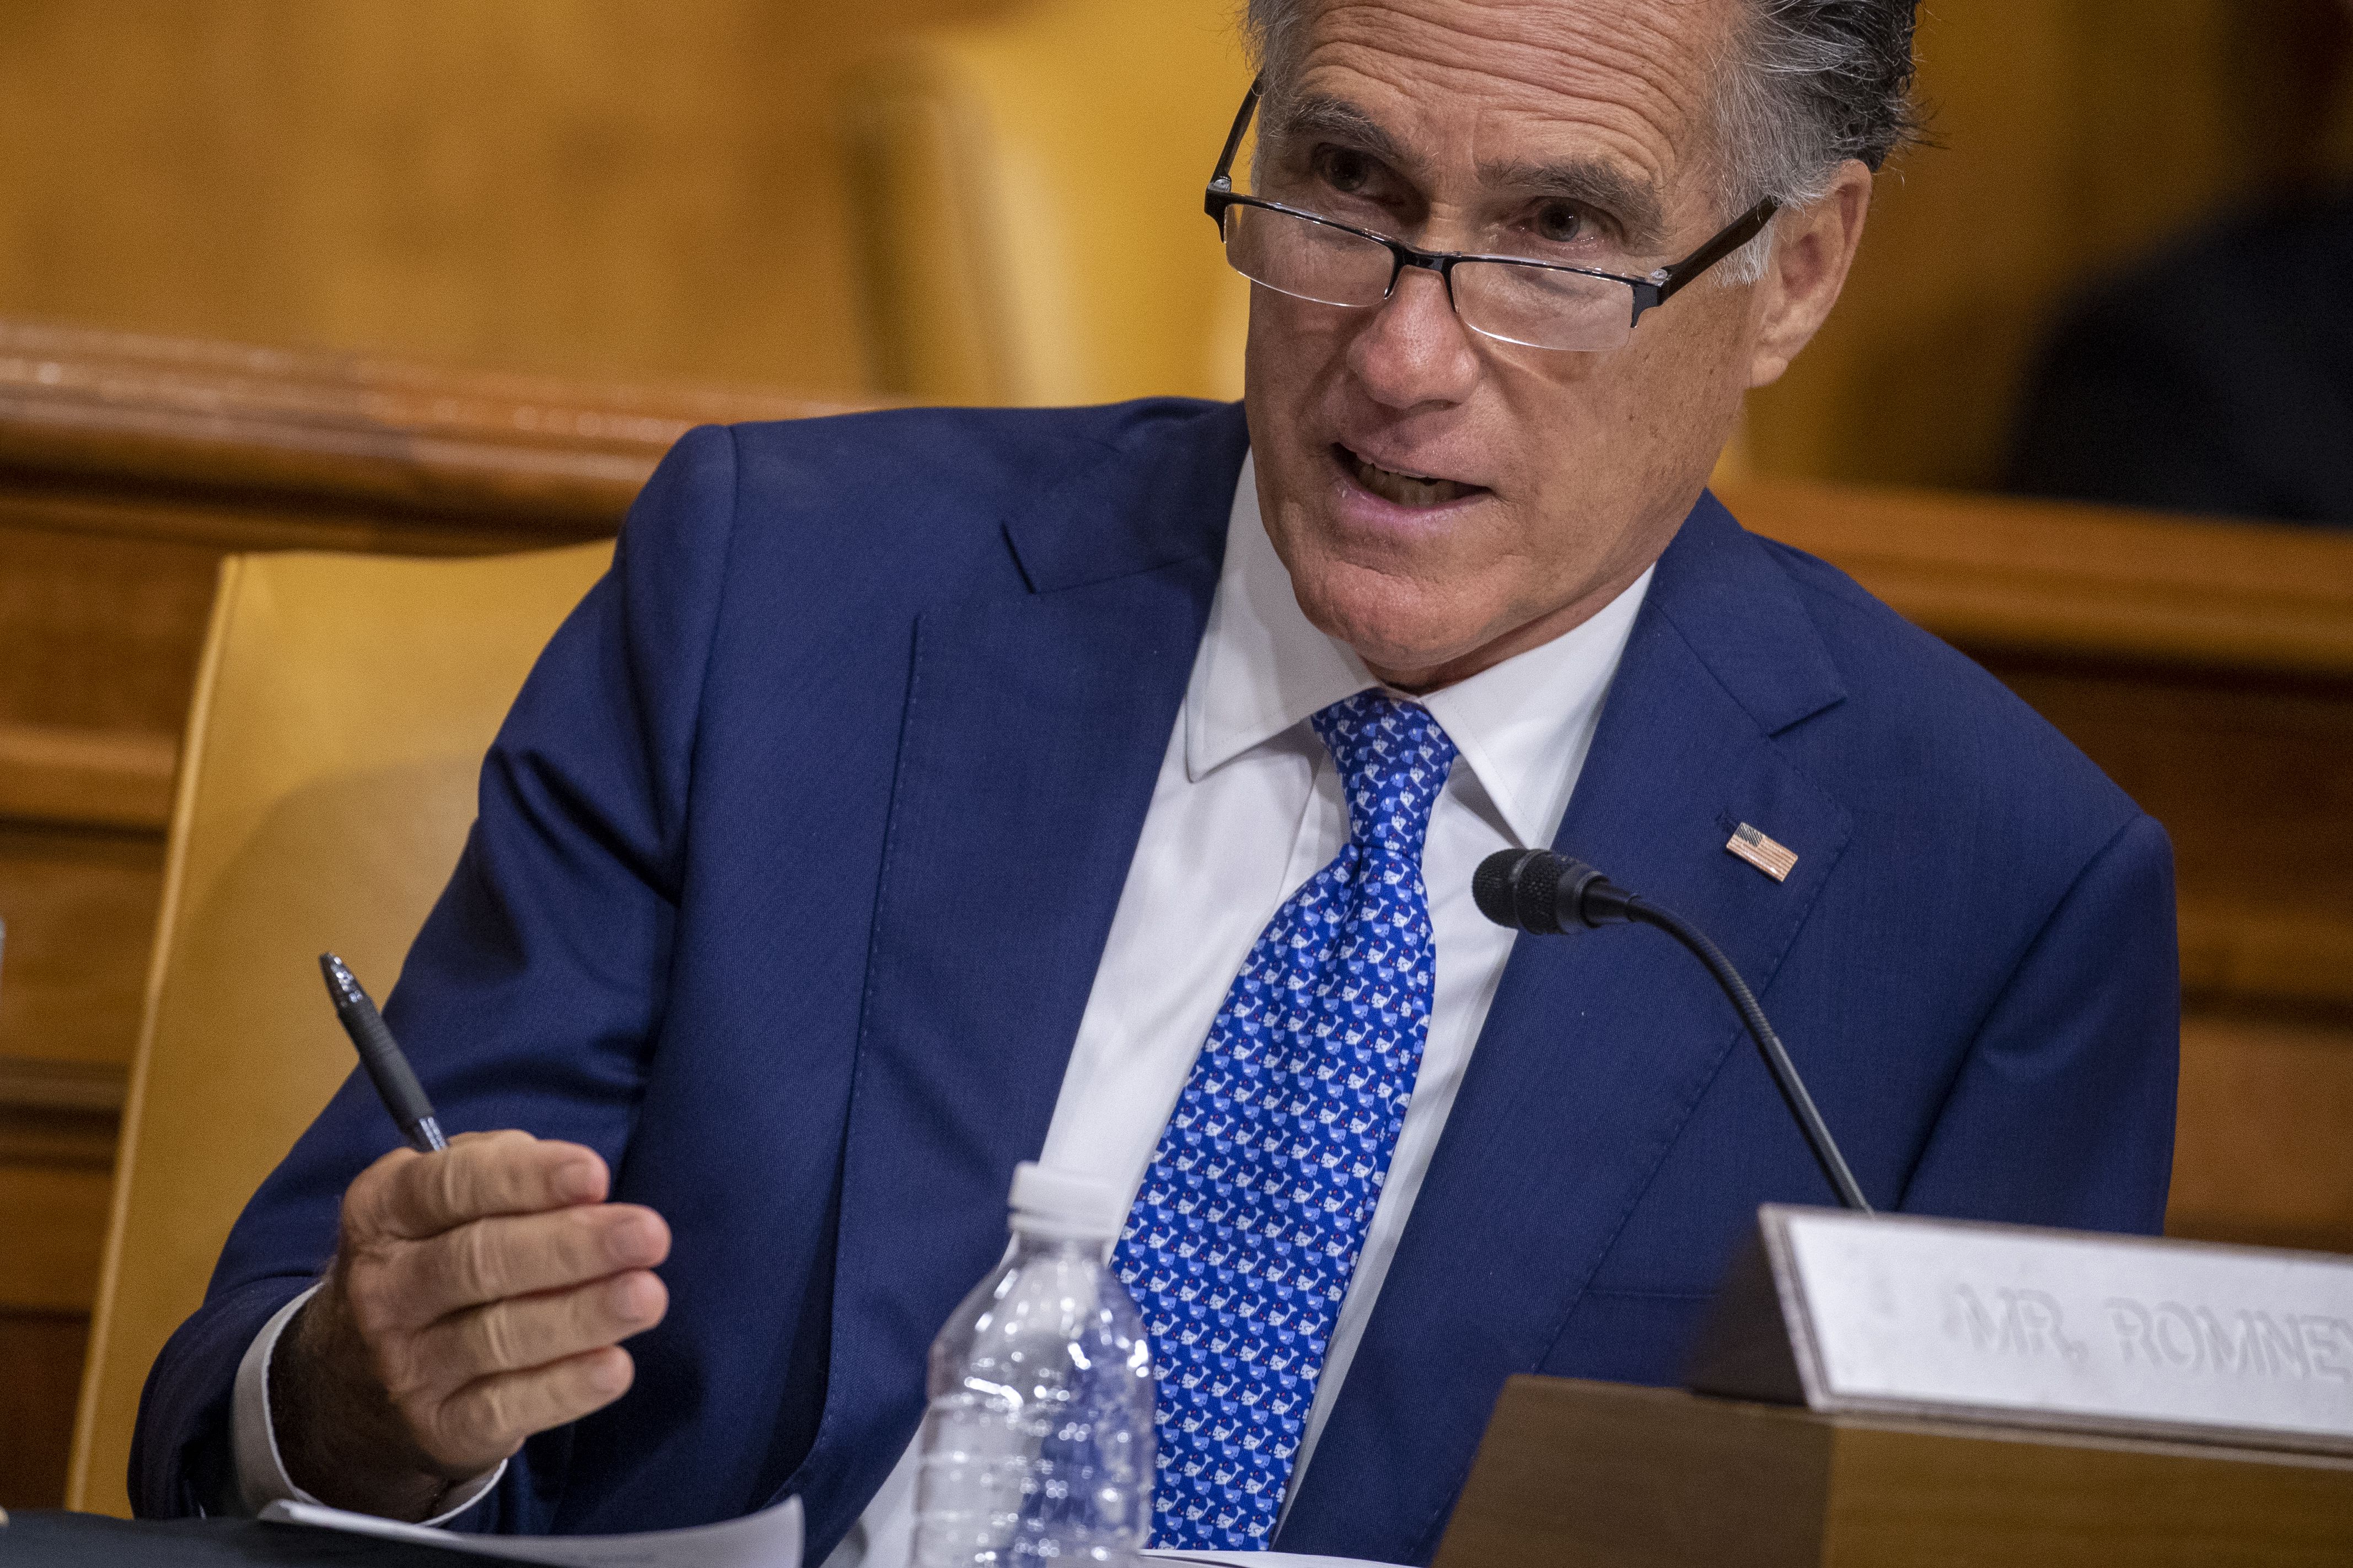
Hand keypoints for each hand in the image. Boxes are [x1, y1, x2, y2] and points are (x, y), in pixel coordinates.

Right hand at [270, 1130, 670, 1519]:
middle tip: (647, 1235)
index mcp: (382, 1211)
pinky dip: (564, 1388)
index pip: (451, 1186)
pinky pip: (504, 1407)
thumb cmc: (438, 1253)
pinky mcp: (437, 1426)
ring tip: (646, 1296)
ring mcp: (405, 1363)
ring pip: (497, 1337)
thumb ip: (504, 1170)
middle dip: (571, 1246)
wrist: (360, 1373)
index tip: (596, 1175)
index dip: (526, 1180)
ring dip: (581, 1316)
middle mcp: (384, 1288)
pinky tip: (614, 1367)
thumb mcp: (447, 1196)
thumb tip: (579, 1183)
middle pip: (479, 1263)